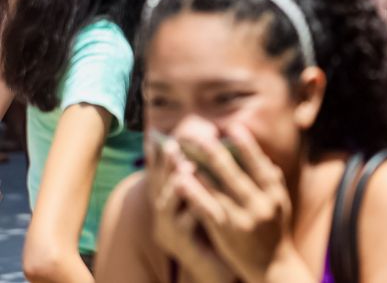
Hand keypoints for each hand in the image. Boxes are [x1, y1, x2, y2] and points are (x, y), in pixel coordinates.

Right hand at [151, 142, 236, 282]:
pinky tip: (201, 197)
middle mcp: (163, 217)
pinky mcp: (185, 246)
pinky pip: (187, 226)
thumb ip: (203, 180)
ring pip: (168, 205)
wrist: (215, 267)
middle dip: (165, 165)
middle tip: (171, 145)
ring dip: (176, 185)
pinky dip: (193, 209)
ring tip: (185, 168)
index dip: (156, 157)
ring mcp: (171, 232)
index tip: (154, 136)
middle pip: (160, 186)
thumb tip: (208, 148)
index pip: (159, 177)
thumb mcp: (204, 201)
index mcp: (168, 205)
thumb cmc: (212, 229)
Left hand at [168, 124, 300, 282]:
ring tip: (184, 154)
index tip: (233, 126)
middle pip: (235, 173)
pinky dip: (194, 193)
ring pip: (218, 189)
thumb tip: (261, 155)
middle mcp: (261, 204)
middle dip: (215, 152)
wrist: (272, 266)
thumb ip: (271, 180)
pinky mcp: (227, 232)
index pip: (259, 164)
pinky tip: (181, 182)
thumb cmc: (274, 230)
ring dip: (199, 169)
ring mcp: (243, 218)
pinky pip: (207, 209)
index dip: (246, 145)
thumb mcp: (280, 202)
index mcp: (275, 193)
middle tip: (199, 135)